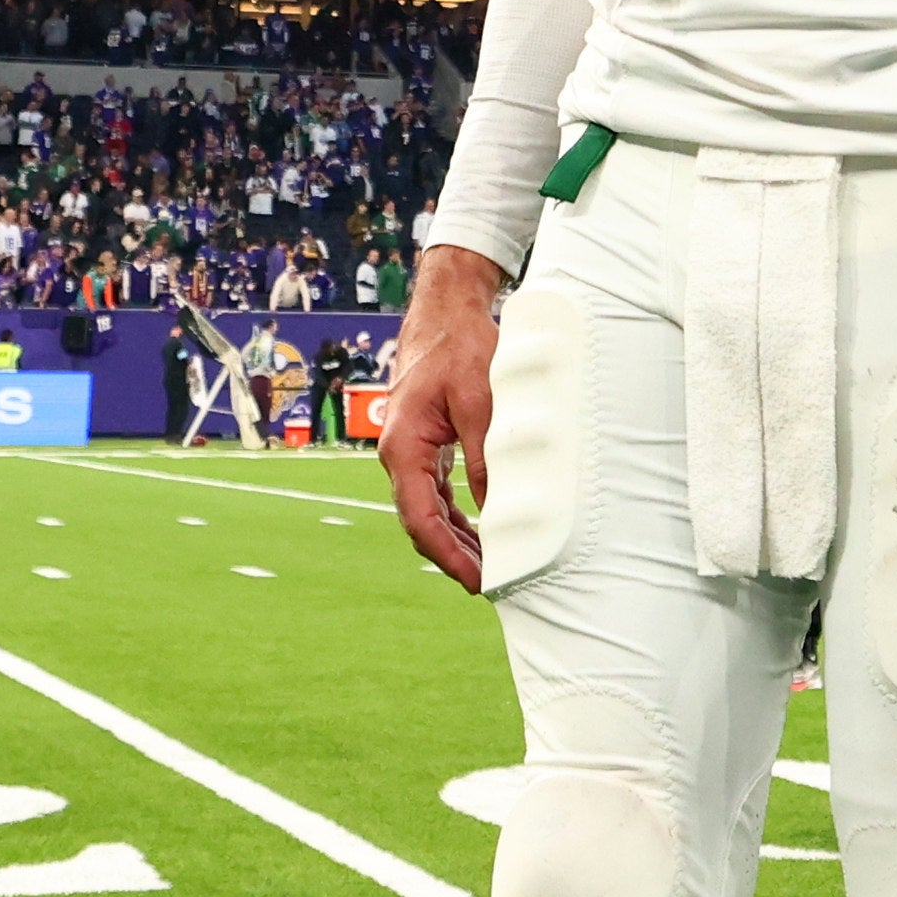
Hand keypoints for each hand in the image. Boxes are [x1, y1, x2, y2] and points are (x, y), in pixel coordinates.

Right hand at [379, 245, 505, 592]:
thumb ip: (485, 456)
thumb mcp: (479, 401)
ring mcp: (410, 452)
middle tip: (490, 585)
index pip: (420, 518)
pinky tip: (480, 533)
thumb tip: (497, 509)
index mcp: (403, 446)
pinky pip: (435, 492)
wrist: (444, 312)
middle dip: (452, 556)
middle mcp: (399, 454)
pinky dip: (456, 516)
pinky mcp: (425, 446)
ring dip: (456, 540)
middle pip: (420, 522)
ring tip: (490, 567)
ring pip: (428, 510)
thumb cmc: (459, 347)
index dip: (446, 555)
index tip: (475, 580)